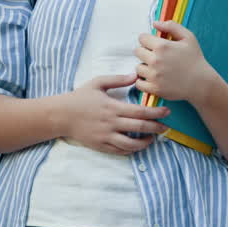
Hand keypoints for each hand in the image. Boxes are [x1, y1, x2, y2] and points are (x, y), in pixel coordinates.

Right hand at [56, 73, 170, 154]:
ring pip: (131, 144)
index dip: (156, 113)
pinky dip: (131, 150)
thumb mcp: (98, 83)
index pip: (140, 111)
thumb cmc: (80, 97)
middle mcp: (111, 123)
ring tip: (153, 138)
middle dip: (156, 128)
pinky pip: (120, 151)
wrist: (61, 115)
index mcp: (113, 107)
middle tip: (166, 127)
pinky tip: (137, 145)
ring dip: (145, 142)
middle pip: (140, 127)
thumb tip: (135, 75)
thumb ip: (117, 79)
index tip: (166, 112)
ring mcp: (106, 136)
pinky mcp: (101, 145)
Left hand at [134, 20, 222, 105]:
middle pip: (137, 52)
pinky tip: (153, 78)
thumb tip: (155, 23)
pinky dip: (143, 81)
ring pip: (138, 67)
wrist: (201, 83)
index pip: (142, 38)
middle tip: (156, 57)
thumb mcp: (188, 37)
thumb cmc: (195, 59)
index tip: (154, 45)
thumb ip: (172, 26)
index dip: (148, 40)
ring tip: (156, 68)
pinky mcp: (154, 88)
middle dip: (145, 52)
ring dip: (145, 67)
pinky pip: (138, 83)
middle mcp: (155, 60)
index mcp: (162, 46)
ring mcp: (154, 75)